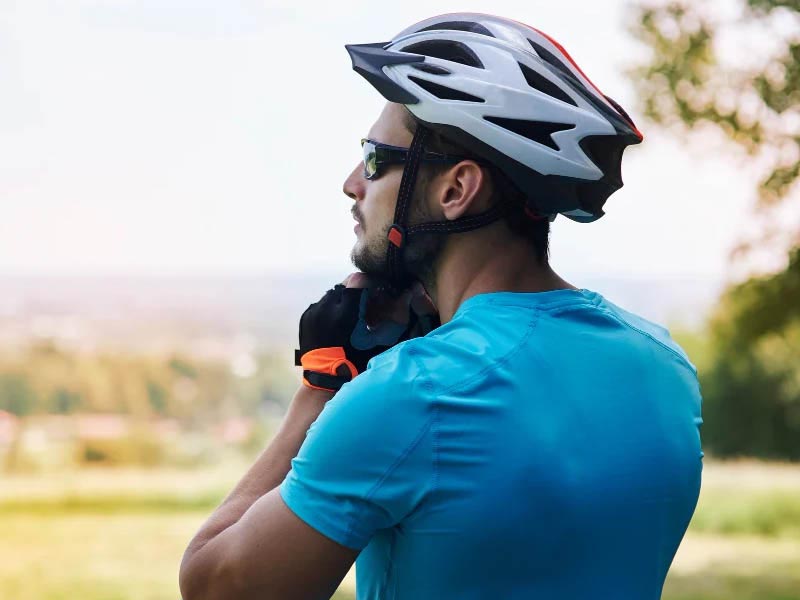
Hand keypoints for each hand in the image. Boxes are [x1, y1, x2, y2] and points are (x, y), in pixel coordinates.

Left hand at [294, 272, 438, 392]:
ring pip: (332, 294)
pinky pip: (320, 305)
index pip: (358, 281)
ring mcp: (313, 312)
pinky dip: (330, 309)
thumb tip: (407, 301)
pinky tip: (337, 323)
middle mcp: (326, 308)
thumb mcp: (377, 343)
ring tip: (351, 314)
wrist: (324, 380)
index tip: (377, 288)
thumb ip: (391, 322)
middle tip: (366, 302)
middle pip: (344, 286)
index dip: (370, 282)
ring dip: (343, 300)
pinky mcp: (306, 318)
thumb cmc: (354, 364)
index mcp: (344, 313)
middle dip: (356, 292)